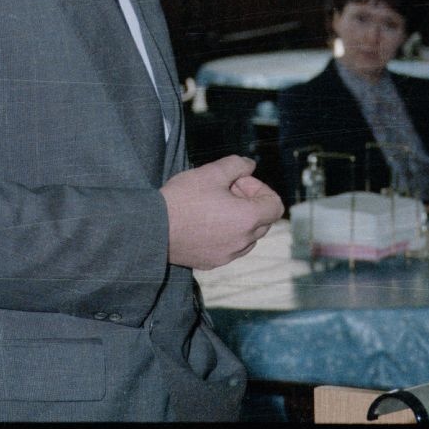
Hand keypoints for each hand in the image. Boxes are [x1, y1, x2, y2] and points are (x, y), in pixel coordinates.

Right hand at [161, 155, 283, 269]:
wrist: (152, 228)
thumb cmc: (182, 199)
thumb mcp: (211, 172)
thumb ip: (237, 165)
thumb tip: (249, 165)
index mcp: (248, 219)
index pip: (275, 205)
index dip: (260, 189)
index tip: (238, 182)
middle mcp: (243, 241)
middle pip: (263, 221)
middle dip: (249, 202)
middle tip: (224, 190)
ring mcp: (228, 255)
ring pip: (247, 236)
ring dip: (239, 220)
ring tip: (213, 207)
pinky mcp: (213, 262)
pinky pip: (230, 247)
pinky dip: (225, 234)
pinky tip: (203, 223)